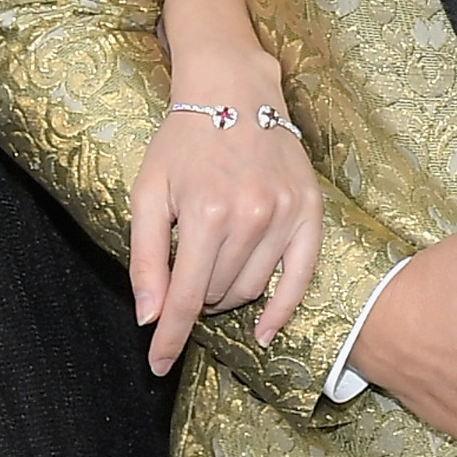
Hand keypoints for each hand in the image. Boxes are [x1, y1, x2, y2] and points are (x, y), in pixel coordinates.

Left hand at [129, 58, 324, 375]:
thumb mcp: (148, 193)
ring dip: (227, 293)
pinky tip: (265, 331)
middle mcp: (250, 217)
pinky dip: (281, 310)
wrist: (235, 90)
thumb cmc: (183, 140)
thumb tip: (149, 317)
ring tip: (213, 263)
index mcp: (205, 213)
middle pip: (218, 295)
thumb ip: (145, 258)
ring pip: (252, 289)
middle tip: (186, 268)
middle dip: (196, 297)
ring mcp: (286, 216)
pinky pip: (301, 279)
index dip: (170, 339)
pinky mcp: (310, 213)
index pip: (186, 299)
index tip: (158, 366)